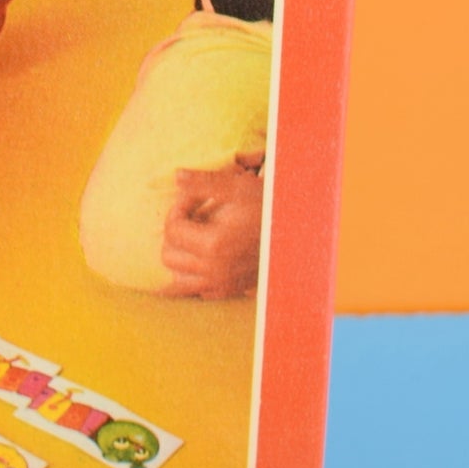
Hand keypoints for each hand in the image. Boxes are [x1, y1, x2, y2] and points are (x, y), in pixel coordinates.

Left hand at [161, 156, 263, 297]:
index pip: (172, 229)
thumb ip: (202, 182)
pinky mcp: (231, 291)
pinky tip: (204, 256)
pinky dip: (194, 275)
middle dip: (175, 233)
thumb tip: (176, 176)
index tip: (193, 198)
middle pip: (168, 256)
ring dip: (181, 256)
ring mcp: (224, 284)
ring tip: (196, 237)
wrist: (299, 232)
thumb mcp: (236, 187)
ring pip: (179, 279)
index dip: (178, 208)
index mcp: (214, 245)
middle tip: (193, 217)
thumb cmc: (268, 207)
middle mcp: (216, 270)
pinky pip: (198, 291)